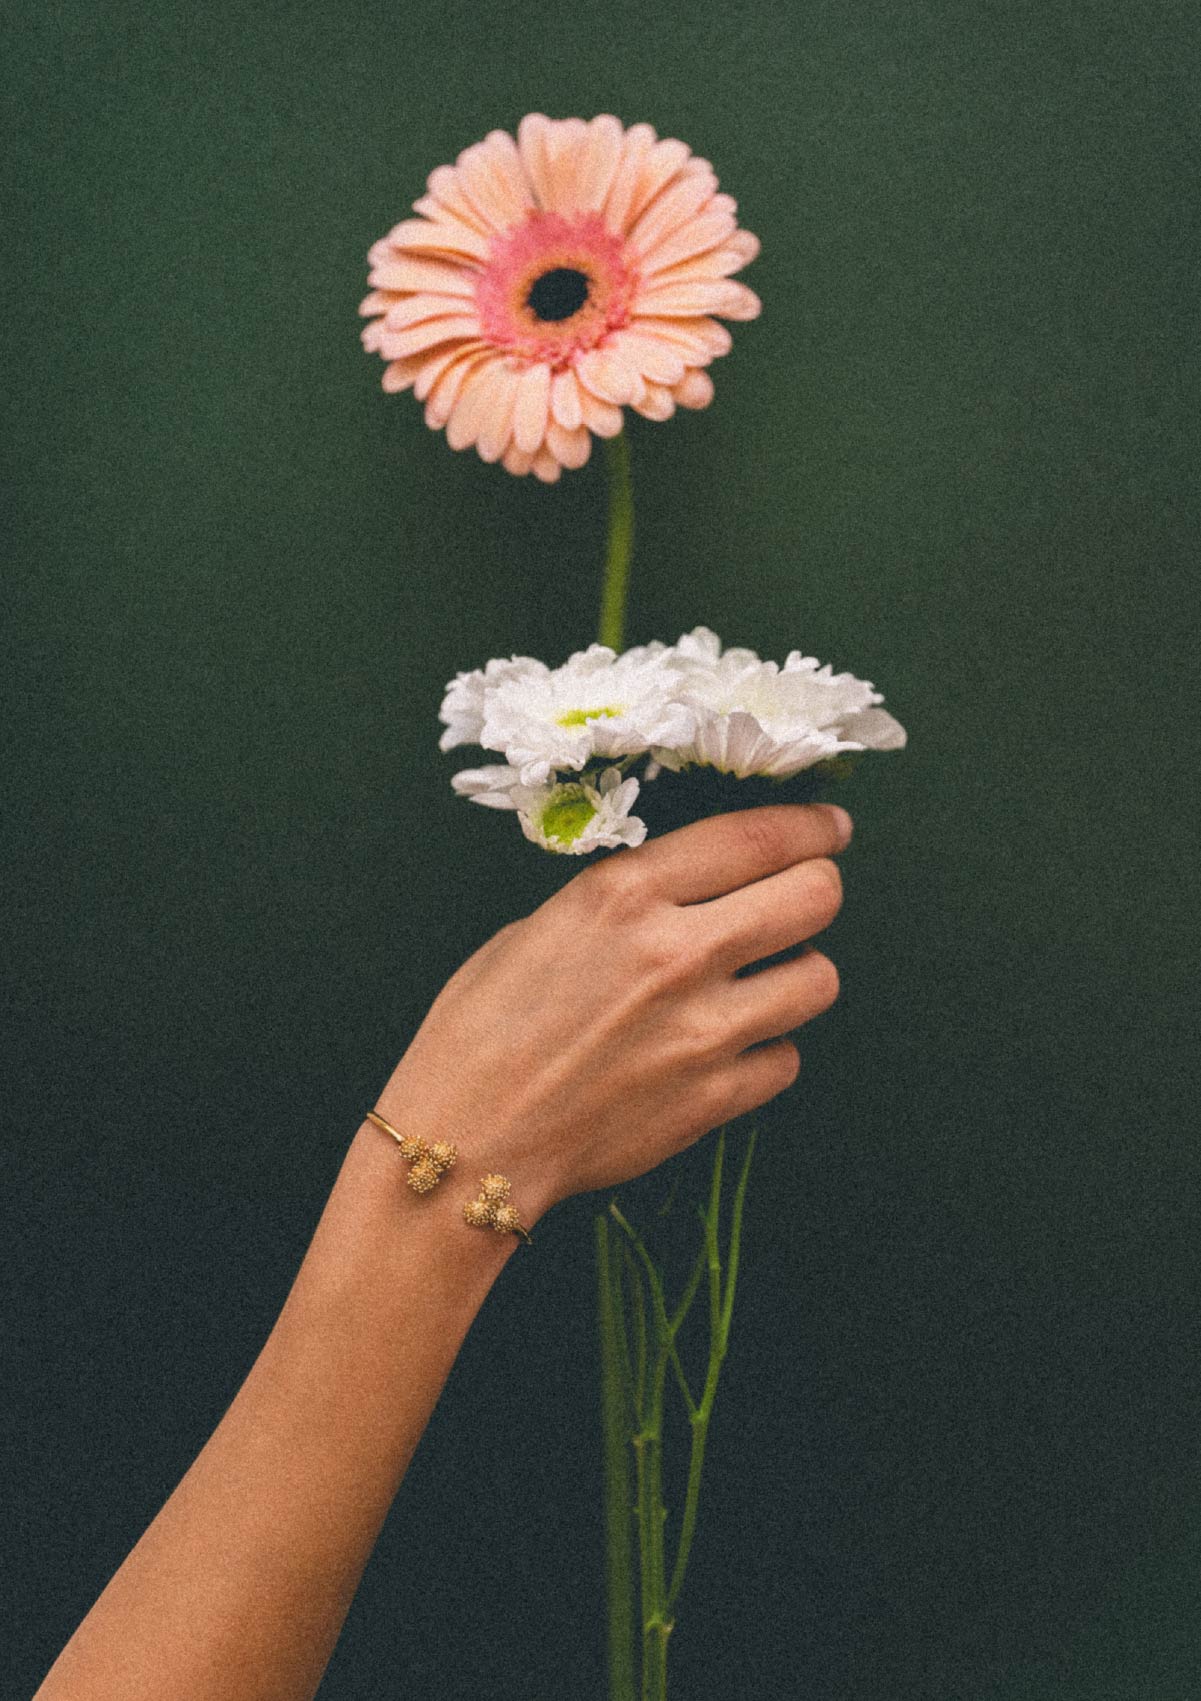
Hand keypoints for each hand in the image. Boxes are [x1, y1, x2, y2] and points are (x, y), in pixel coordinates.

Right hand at [376, 803, 850, 1225]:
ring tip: (762, 978)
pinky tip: (727, 1046)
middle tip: (803, 896)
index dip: (810, 826)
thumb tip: (692, 886)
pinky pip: (786, 1059)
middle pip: (815, 897)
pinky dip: (767, 1049)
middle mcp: (676, 953)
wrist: (466, 1140)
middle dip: (817, 888)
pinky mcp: (714, 1099)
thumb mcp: (543, 925)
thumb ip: (627, 899)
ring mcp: (703, 1031)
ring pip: (819, 979)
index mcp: (625, 894)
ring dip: (798, 971)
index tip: (828, 828)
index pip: (757, 837)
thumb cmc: (481, 1031)